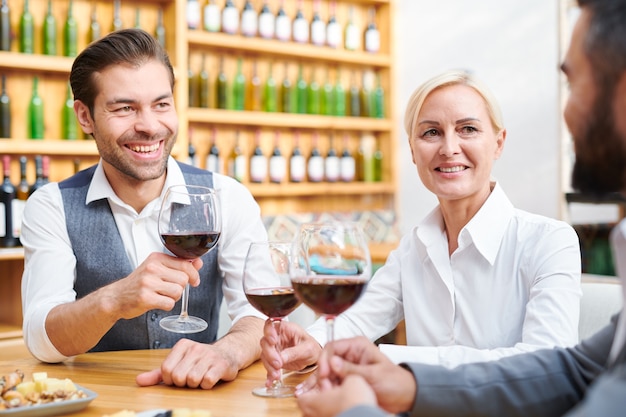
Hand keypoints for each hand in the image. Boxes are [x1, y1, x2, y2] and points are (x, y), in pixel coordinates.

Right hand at [110, 252, 202, 318]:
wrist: (116, 297)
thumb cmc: (139, 283)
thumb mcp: (158, 268)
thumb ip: (179, 265)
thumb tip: (199, 262)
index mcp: (156, 258)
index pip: (185, 264)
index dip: (194, 274)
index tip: (194, 280)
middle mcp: (152, 268)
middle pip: (184, 279)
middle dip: (181, 287)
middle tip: (169, 289)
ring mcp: (148, 283)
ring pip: (178, 292)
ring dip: (173, 297)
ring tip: (161, 295)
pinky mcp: (145, 298)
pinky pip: (169, 303)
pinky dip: (167, 305)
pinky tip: (157, 302)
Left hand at [135, 338, 237, 388]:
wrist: (228, 353)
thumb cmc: (201, 360)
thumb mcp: (179, 363)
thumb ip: (158, 374)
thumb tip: (139, 381)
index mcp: (182, 346)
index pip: (166, 369)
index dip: (171, 379)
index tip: (180, 375)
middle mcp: (195, 348)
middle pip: (179, 377)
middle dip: (184, 382)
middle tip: (192, 377)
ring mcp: (209, 355)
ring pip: (193, 380)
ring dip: (197, 384)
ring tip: (201, 376)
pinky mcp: (221, 364)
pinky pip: (207, 382)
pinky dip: (207, 385)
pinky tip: (210, 378)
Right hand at [260, 319, 321, 385]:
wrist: (313, 357)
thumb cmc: (312, 347)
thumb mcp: (307, 348)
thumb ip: (294, 352)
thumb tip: (281, 358)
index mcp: (285, 329)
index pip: (271, 325)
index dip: (269, 332)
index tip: (273, 341)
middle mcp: (277, 338)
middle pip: (265, 343)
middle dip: (270, 354)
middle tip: (278, 364)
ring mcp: (274, 349)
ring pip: (265, 356)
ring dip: (269, 366)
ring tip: (277, 375)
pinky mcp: (274, 360)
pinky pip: (268, 367)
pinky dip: (269, 375)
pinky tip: (270, 382)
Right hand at [298, 336, 416, 413]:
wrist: (405, 396)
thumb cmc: (395, 381)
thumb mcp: (373, 375)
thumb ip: (352, 369)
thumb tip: (332, 363)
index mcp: (357, 346)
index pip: (332, 347)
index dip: (325, 359)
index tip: (324, 373)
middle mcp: (350, 355)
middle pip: (327, 361)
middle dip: (323, 374)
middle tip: (325, 387)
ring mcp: (348, 368)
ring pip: (327, 373)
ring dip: (322, 383)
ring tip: (317, 393)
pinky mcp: (347, 380)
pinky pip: (332, 383)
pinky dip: (326, 389)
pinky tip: (321, 395)